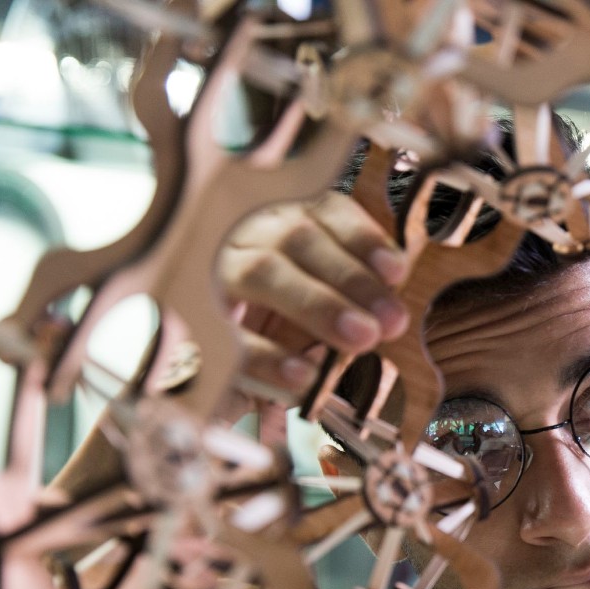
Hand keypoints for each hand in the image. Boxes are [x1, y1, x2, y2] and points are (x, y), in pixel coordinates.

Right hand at [217, 192, 409, 401]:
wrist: (215, 372)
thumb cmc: (281, 327)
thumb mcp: (320, 305)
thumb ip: (353, 297)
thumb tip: (389, 306)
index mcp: (282, 221)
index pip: (323, 212)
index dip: (362, 238)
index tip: (397, 271)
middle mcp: (245, 235)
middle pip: (297, 239)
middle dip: (352, 279)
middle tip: (390, 321)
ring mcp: (213, 273)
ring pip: (262, 272)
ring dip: (319, 305)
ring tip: (362, 338)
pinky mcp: (193, 323)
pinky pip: (230, 335)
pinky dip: (270, 356)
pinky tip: (304, 375)